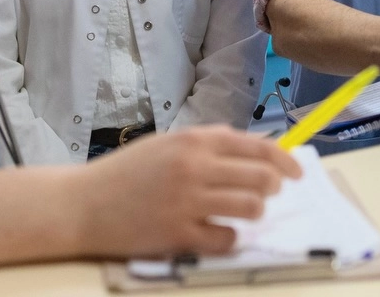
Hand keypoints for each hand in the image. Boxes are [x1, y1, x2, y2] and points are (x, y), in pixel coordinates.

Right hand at [77, 126, 300, 256]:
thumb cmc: (127, 172)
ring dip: (253, 212)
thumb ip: (208, 144)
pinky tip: (216, 234)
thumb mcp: (168, 145)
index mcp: (194, 140)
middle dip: (273, 187)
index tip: (297, 171)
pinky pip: (225, 239)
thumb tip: (255, 150)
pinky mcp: (178, 234)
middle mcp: (195, 167)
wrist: (82, 204)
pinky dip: (228, 238)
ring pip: (250, 207)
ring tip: (242, 213)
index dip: (285, 160)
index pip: (256, 147)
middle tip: (269, 194)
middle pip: (261, 176)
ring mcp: (188, 201)